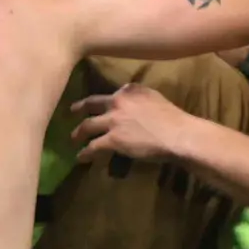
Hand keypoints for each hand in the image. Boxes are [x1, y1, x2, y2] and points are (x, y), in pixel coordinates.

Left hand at [71, 84, 189, 164]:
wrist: (177, 134)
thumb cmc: (173, 119)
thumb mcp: (155, 99)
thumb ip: (140, 99)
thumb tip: (135, 106)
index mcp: (129, 90)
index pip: (112, 94)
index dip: (104, 100)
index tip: (98, 103)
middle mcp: (117, 101)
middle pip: (92, 104)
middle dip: (79, 108)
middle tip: (71, 111)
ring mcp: (112, 120)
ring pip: (87, 125)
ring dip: (78, 133)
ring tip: (73, 138)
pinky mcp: (112, 139)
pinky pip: (93, 146)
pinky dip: (85, 153)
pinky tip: (81, 158)